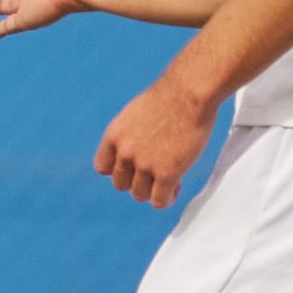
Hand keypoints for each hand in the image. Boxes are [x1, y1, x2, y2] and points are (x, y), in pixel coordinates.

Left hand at [95, 69, 214, 206]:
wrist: (190, 92)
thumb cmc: (171, 97)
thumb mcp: (137, 113)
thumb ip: (131, 134)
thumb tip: (137, 149)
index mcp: (114, 135)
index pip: (103, 167)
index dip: (120, 170)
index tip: (135, 167)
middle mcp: (125, 152)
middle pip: (121, 184)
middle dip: (138, 180)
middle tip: (156, 173)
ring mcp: (145, 164)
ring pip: (140, 195)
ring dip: (153, 191)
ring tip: (169, 180)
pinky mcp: (166, 174)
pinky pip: (159, 201)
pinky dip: (167, 198)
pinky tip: (176, 186)